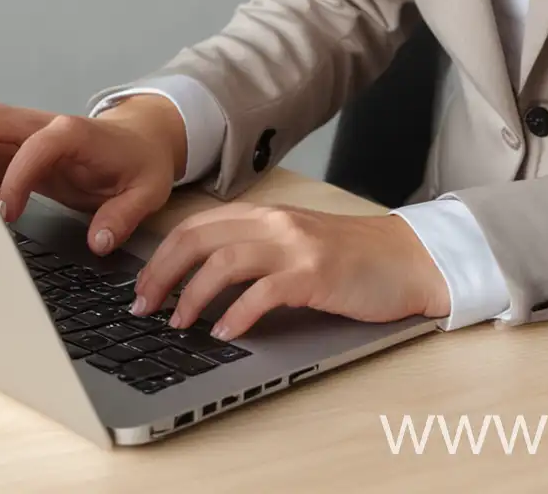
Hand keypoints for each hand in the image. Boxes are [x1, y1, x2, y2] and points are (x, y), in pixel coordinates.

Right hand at [0, 93, 176, 253]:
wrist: (140, 139)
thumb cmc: (139, 163)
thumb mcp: (148, 191)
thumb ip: (125, 215)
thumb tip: (99, 240)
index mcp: (77, 135)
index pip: (39, 143)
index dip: (18, 176)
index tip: (8, 214)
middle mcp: (44, 125)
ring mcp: (24, 132)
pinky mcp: (11, 144)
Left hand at [129, 202, 451, 340]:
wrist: (406, 258)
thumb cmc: (351, 257)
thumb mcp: (295, 243)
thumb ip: (255, 251)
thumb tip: (199, 281)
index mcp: (266, 214)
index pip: (197, 226)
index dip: (161, 256)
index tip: (141, 288)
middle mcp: (276, 222)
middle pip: (200, 239)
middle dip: (162, 274)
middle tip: (143, 308)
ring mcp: (297, 245)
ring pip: (225, 262)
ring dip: (192, 296)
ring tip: (179, 324)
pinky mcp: (316, 272)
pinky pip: (265, 291)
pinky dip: (238, 314)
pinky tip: (226, 334)